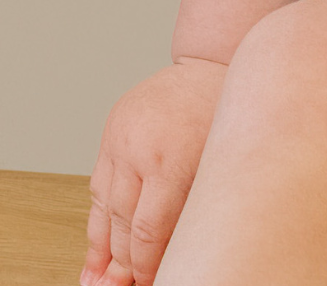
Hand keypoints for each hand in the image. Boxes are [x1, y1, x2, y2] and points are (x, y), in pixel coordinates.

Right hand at [83, 57, 227, 285]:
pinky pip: (99, 182)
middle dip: (122, 264)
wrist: (214, 63)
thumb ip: (192, 210)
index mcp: (170, 158)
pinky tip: (103, 240)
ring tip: (103, 279)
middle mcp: (138, 147)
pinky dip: (101, 214)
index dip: (147, 266)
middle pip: (120, 224)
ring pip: (102, 207)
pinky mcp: (111, 128)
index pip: (147, 231)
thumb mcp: (219, 163)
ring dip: (102, 247)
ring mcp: (119, 136)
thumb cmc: (228, 113)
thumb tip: (177, 256)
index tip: (152, 282)